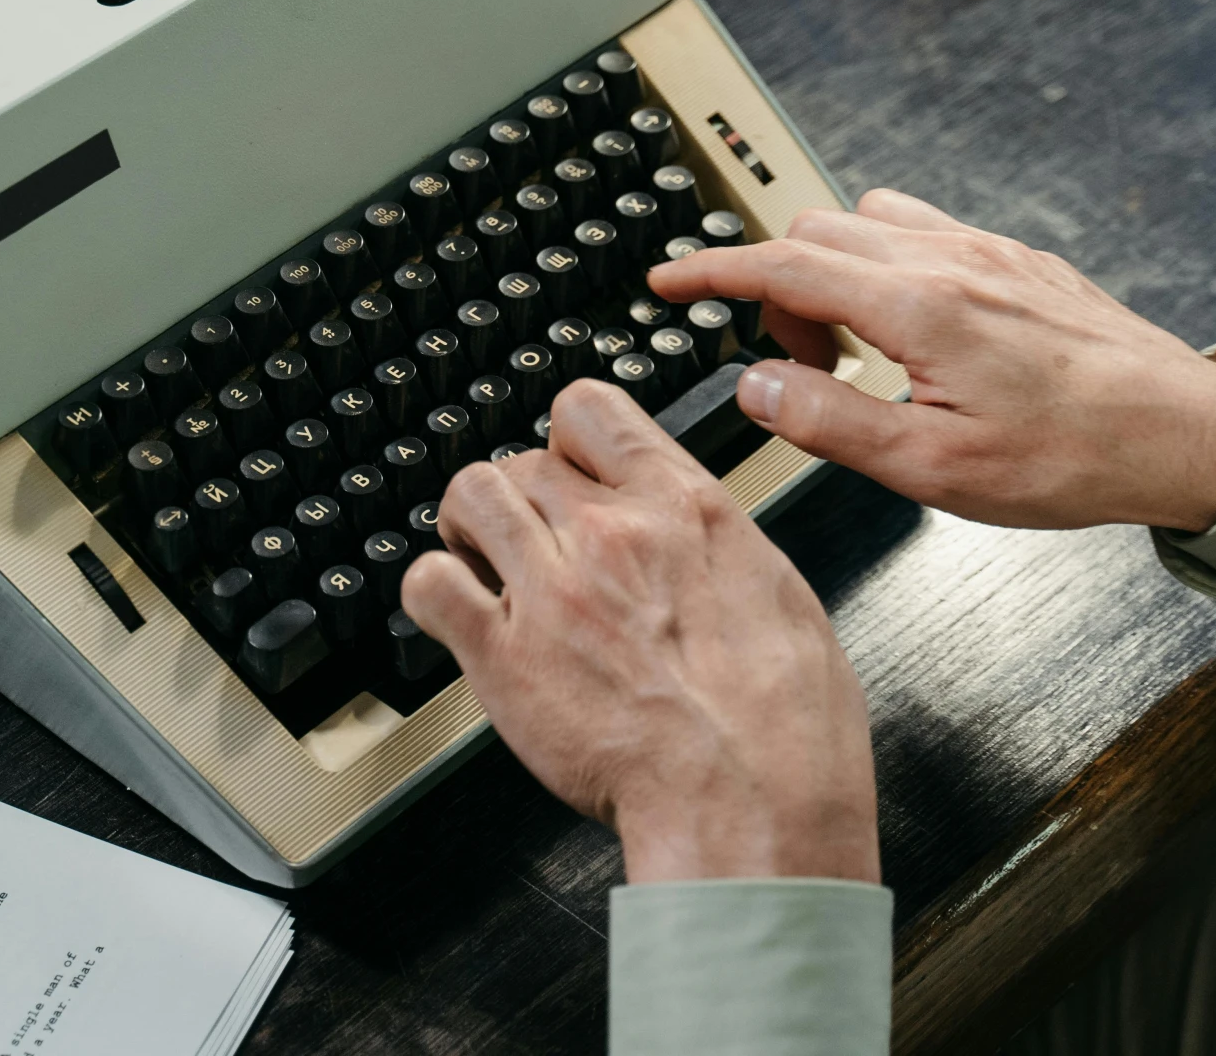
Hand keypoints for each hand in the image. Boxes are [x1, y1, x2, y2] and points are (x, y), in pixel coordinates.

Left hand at [399, 381, 878, 885]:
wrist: (751, 806)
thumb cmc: (785, 729)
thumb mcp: (778, 596)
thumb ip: (716, 549)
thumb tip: (695, 539)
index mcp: (685, 509)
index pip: (589, 410)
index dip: (567, 440)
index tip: (569, 469)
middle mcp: (611, 535)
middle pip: (523, 461)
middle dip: (522, 499)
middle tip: (530, 543)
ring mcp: (551, 589)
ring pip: (469, 497)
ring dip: (470, 528)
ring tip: (483, 563)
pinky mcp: (503, 655)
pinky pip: (430, 584)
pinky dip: (435, 593)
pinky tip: (460, 616)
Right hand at [648, 189, 1215, 531]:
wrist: (1185, 435)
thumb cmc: (1075, 457)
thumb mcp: (932, 469)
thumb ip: (829, 421)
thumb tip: (757, 388)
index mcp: (919, 307)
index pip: (782, 262)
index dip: (712, 269)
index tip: (669, 279)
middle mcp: (950, 260)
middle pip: (815, 230)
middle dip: (779, 287)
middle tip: (799, 365)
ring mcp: (987, 250)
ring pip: (867, 220)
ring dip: (834, 270)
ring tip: (858, 352)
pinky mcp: (1017, 258)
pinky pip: (922, 229)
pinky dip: (886, 264)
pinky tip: (913, 332)